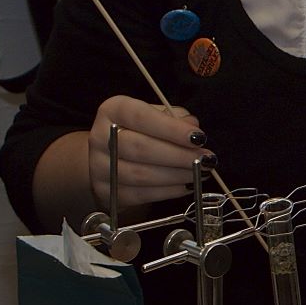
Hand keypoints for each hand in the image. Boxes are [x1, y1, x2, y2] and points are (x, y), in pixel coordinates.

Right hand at [88, 96, 207, 210]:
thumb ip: (174, 118)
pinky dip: (167, 191)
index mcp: (113, 110)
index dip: (170, 128)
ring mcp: (99, 166)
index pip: (141, 117)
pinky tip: (186, 186)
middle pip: (140, 148)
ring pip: (140, 174)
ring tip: (200, 172)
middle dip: (178, 155)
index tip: (198, 137)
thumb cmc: (140, 130)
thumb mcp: (156, 115)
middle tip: (206, 159)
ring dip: (176, 175)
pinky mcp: (106, 191)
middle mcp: (100, 137)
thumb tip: (192, 127)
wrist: (109, 155)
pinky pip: (140, 194)